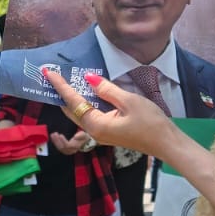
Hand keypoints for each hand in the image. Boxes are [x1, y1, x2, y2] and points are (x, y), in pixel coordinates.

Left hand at [42, 68, 181, 160]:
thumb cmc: (151, 123)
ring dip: (73, 98)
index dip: (61, 86)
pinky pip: (91, 116)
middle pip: (72, 110)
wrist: (166, 143)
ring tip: (65, 81)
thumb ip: (107, 90)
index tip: (48, 73)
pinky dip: (86, 103)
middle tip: (53, 76)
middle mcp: (94, 131)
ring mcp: (101, 133)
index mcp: (96, 125)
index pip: (73, 102)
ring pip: (81, 113)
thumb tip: (88, 79)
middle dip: (62, 93)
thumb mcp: (130, 101)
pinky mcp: (109, 132)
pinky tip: (87, 93)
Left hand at [51, 129, 90, 154]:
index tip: (60, 135)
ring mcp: (67, 151)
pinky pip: (59, 147)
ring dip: (55, 141)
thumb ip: (80, 135)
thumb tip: (75, 137)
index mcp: (75, 147)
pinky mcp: (64, 150)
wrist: (83, 142)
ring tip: (52, 134)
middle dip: (57, 140)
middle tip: (54, 133)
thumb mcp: (83, 135)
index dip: (63, 140)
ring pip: (59, 147)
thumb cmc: (83, 137)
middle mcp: (71, 151)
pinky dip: (55, 142)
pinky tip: (53, 137)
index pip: (67, 145)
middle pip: (62, 147)